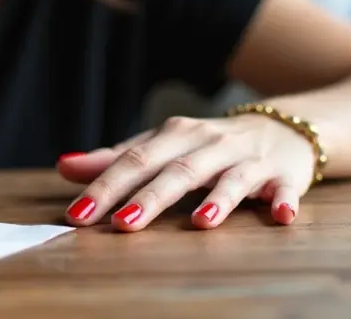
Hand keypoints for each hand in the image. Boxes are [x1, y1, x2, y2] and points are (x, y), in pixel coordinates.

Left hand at [57, 115, 315, 230]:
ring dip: (218, 199)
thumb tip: (65, 166)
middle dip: (150, 197)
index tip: (78, 213)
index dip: (105, 186)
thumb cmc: (210, 144)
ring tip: (201, 223)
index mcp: (176, 135)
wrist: (285, 126)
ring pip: (230, 178)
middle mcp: (210, 144)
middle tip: (122, 224)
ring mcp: (249, 159)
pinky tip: (281, 216)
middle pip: (177, 170)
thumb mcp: (163, 145)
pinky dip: (284, 200)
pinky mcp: (285, 175)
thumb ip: (117, 159)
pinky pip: (286, 188)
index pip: (134, 160)